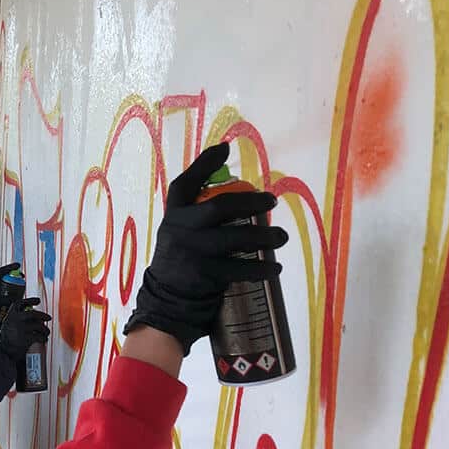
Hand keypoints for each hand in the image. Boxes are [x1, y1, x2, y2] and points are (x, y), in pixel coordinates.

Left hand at [0, 261, 20, 322]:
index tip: (18, 265)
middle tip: (23, 276)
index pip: (1, 271)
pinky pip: (8, 290)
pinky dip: (14, 290)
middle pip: (6, 275)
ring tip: (22, 285)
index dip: (10, 267)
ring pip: (8, 282)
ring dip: (15, 283)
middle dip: (15, 275)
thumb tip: (16, 297)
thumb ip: (5, 300)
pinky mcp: (0, 295)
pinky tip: (19, 294)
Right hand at [0, 298, 50, 359]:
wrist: (2, 352)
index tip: (38, 300)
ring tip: (46, 333)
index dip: (29, 300)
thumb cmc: (7, 339)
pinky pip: (39, 336)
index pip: (19, 304)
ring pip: (39, 326)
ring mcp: (20, 329)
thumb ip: (17, 318)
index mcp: (9, 316)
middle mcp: (14, 320)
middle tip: (48, 318)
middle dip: (43, 315)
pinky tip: (44, 340)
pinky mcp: (25, 339)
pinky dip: (44, 338)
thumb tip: (35, 315)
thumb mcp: (8, 325)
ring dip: (45, 329)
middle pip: (33, 313)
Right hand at [123, 142, 287, 353]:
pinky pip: (240, 268)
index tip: (224, 149)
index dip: (204, 165)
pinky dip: (261, 268)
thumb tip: (235, 191)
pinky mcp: (205, 274)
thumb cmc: (182, 258)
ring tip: (282, 238)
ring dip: (264, 236)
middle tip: (272, 202)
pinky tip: (275, 268)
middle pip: (219, 206)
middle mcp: (180, 229)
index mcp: (174, 215)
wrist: (166, 299)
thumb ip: (197, 213)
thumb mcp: (179, 231)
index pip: (184, 184)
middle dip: (250, 201)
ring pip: (235, 238)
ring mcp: (193, 252)